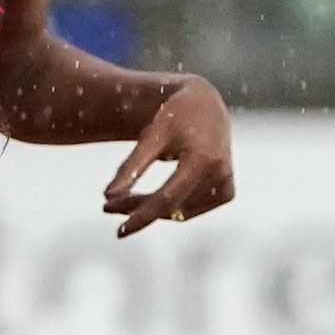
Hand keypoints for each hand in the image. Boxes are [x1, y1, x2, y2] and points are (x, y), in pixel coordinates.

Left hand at [100, 79, 234, 237]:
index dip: (141, 215)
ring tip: (123, 199)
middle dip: (137, 209)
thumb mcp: (152, 136)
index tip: (120, 230)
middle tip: (107, 207)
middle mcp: (219, 175)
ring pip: (179, 211)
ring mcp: (226, 186)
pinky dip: (170, 207)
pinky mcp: (227, 192)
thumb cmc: (176, 116)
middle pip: (171, 206)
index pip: (167, 198)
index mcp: (202, 159)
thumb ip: (131, 166)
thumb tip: (107, 196)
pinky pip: (190, 209)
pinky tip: (151, 199)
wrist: (206, 104)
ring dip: (150, 209)